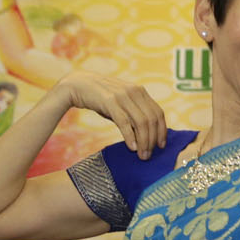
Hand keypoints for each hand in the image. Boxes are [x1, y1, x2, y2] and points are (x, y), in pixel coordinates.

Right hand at [48, 71, 165, 158]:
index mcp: (140, 91)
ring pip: (141, 122)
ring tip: (141, 154)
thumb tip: (146, 136)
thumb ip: (133, 115)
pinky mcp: (110, 101)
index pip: (158, 113)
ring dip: (143, 141)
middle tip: (149, 155)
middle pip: (152, 119)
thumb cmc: (101, 98)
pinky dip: (130, 136)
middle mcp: (134, 91)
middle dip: (153, 139)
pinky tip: (132, 147)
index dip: (162, 130)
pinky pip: (124, 121)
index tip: (161, 145)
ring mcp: (122, 95)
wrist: (77, 85)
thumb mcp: (121, 104)